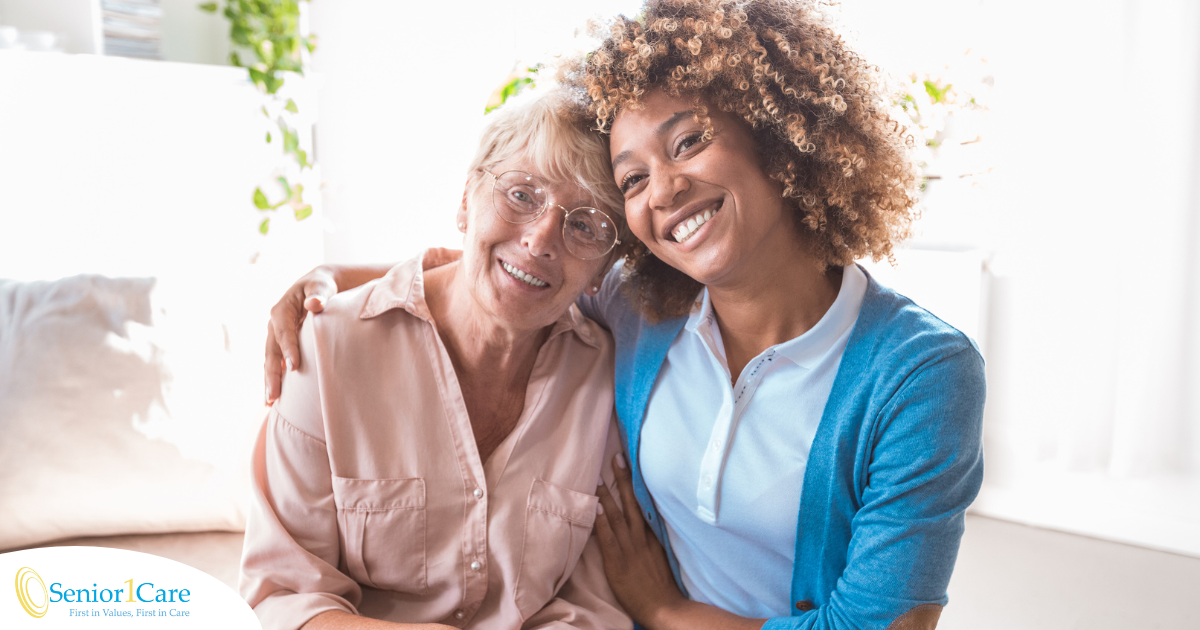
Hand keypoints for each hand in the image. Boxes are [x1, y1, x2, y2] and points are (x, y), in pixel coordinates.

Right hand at [265, 265, 337, 403]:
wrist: (317, 286)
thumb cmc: (321, 286)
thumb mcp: (321, 286)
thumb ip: (319, 294)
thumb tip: (314, 304)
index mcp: (282, 310)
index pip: (284, 332)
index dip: (288, 349)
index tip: (294, 366)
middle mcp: (274, 325)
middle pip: (272, 351)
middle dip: (272, 374)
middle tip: (274, 395)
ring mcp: (275, 336)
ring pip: (270, 360)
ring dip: (269, 381)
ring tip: (270, 402)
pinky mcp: (280, 344)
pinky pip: (275, 363)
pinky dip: (274, 378)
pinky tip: (274, 397)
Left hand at [594, 454, 686, 628]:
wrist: (665, 608)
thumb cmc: (662, 586)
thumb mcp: (662, 557)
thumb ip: (653, 541)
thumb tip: (646, 525)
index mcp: (652, 536)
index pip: (644, 504)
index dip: (636, 485)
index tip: (631, 465)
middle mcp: (641, 538)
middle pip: (632, 503)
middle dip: (623, 479)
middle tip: (616, 457)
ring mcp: (630, 549)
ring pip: (618, 516)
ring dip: (607, 495)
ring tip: (598, 476)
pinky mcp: (618, 562)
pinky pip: (608, 537)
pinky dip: (602, 521)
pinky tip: (596, 506)